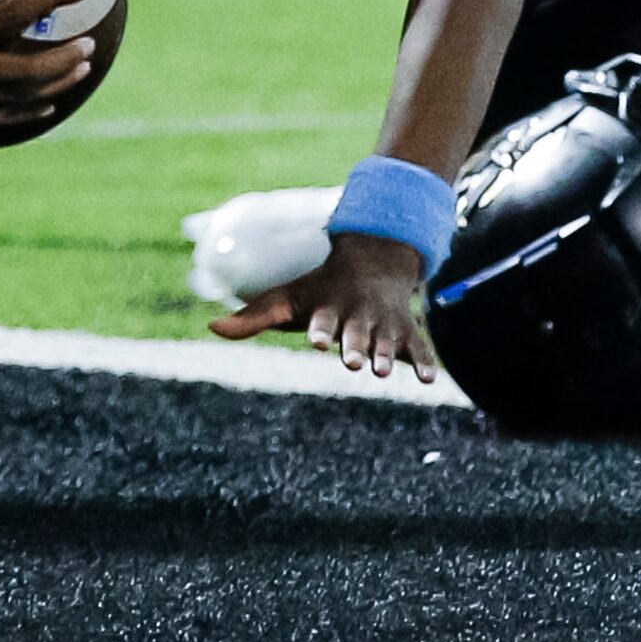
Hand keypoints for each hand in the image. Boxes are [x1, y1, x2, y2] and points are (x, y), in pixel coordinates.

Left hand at [210, 231, 438, 380]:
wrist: (375, 260)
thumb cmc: (321, 290)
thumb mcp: (286, 300)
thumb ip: (251, 318)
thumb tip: (210, 326)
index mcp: (329, 308)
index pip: (322, 321)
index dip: (320, 331)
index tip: (316, 343)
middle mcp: (358, 316)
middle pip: (356, 334)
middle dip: (354, 346)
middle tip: (352, 362)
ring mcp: (384, 324)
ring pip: (387, 342)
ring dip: (386, 356)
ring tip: (382, 372)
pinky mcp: (407, 333)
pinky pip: (420, 349)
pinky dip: (426, 364)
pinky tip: (430, 381)